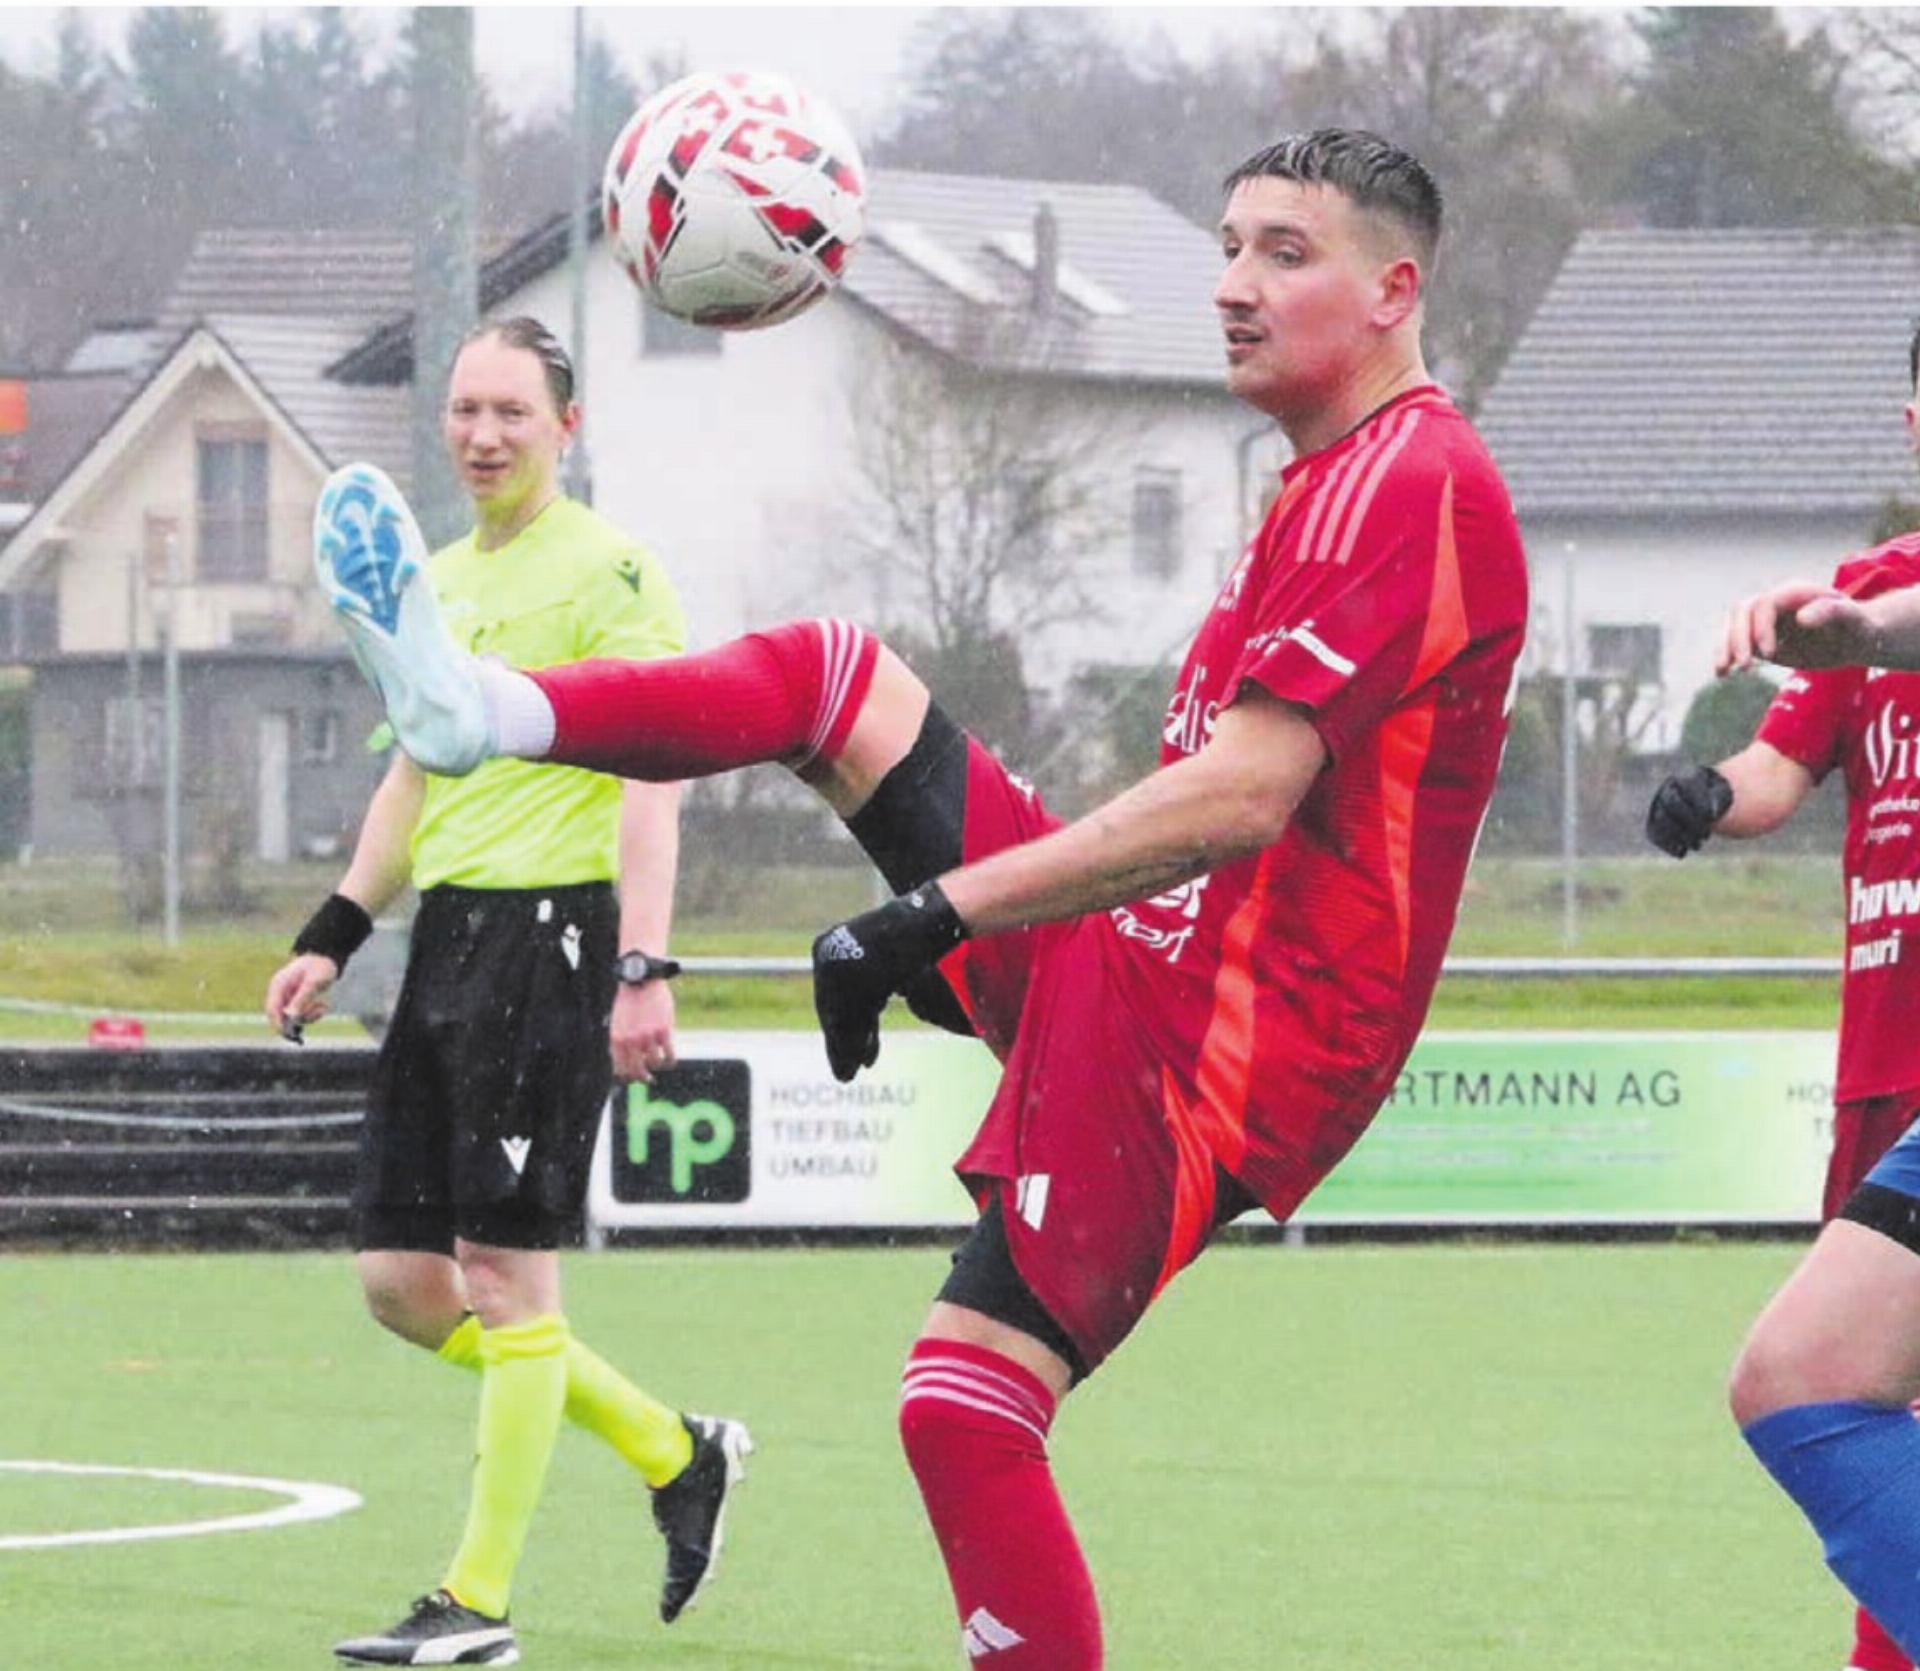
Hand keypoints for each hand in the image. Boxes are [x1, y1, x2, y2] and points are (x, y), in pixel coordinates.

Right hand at [264, 952, 338, 1039]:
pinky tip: (323, 1003)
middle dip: (295, 1022)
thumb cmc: (319, 966)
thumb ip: (301, 999)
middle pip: (280, 1016)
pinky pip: (306, 1014)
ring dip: (309, 1015)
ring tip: (321, 1005)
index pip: (272, 1008)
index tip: (288, 1033)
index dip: (277, 1022)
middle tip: (306, 1027)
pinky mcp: (301, 1001)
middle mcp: (282, 993)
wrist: (328, 956)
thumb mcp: (313, 982)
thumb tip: (290, 1016)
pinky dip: (315, 1013)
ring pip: (295, 1017)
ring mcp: (291, 997)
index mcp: (279, 986)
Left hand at [610, 977, 675, 1082]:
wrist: (641, 981)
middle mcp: (631, 1041)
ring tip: (660, 1062)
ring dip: (657, 1065)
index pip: (620, 1069)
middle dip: (642, 1077)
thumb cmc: (628, 999)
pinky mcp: (664, 1032)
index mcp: (616, 1039)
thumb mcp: (617, 1022)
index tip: (632, 1077)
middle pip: (637, 1071)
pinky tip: (670, 1059)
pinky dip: (670, 1061)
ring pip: (654, 1063)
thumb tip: (625, 1061)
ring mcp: (648, 1037)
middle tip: (647, 1078)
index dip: (627, 1077)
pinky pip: (669, 1055)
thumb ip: (620, 1040)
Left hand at [812, 883, 965, 1081]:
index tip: (857, 1054)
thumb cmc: (913, 941)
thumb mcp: (886, 968)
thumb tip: (873, 1013)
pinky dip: (855, 1042)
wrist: (923, 921)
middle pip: (832, 1010)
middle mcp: (826, 957)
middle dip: (842, 1044)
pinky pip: (848, 1017)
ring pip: (838, 1018)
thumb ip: (873, 989)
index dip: (843, 1030)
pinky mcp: (848, 977)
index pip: (831, 998)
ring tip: (848, 1075)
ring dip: (846, 1050)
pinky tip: (865, 1061)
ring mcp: (835, 966)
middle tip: (845, 1074)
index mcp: (829, 947)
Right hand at [1645, 765, 1732, 857]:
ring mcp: (1657, 807)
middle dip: (1690, 822)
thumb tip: (1711, 815)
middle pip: (1671, 805)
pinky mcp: (1654, 823)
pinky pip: (1654, 835)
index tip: (1712, 817)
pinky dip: (1667, 846)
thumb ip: (1718, 798)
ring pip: (1661, 821)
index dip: (1698, 804)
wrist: (1703, 798)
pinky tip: (1682, 852)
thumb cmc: (1716, 794)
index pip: (1686, 788)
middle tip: (1706, 835)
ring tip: (1697, 845)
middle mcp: (1665, 791)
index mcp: (1682, 778)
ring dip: (1679, 836)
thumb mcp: (1722, 792)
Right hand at [1716, 580, 1875, 672]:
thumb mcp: (1853, 619)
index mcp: (1794, 592)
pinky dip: (1726, 656)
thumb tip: (1800, 618)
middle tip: (1744, 667)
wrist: (1855, 639)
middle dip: (1737, 639)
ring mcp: (1764, 619)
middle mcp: (1774, 602)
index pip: (1764, 604)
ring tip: (1722, 673)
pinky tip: (1722, 674)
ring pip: (1732, 626)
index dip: (1761, 627)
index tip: (1769, 654)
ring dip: (1725, 649)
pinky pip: (1735, 643)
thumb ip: (1831, 612)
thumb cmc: (1858, 626)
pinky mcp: (1759, 637)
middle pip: (1741, 612)